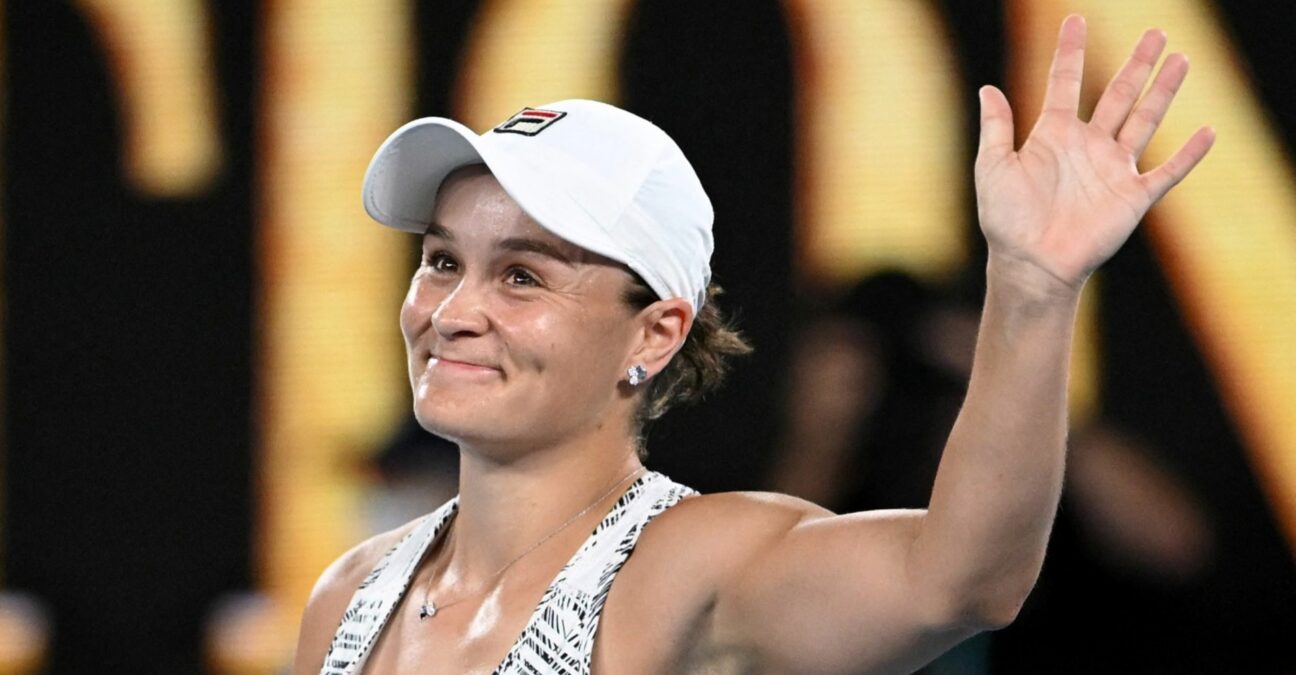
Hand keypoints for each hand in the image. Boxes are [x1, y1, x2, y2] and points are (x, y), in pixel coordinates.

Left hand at [975, 16, 1214, 294]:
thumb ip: (997, 127)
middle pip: (1118, 94)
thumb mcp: (993, 167)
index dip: (1070, 51)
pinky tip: (1208, 132)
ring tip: (1180, 60)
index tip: (1074, 20)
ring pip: (1145, 120)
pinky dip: (1188, 155)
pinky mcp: (1132, 196)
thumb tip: (988, 88)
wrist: (1030, 264)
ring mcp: (1112, 169)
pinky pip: (1167, 172)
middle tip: (1155, 32)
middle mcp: (1087, 146)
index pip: (1064, 82)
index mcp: (1052, 135)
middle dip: (1136, 64)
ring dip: (1163, 91)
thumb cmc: (1006, 220)